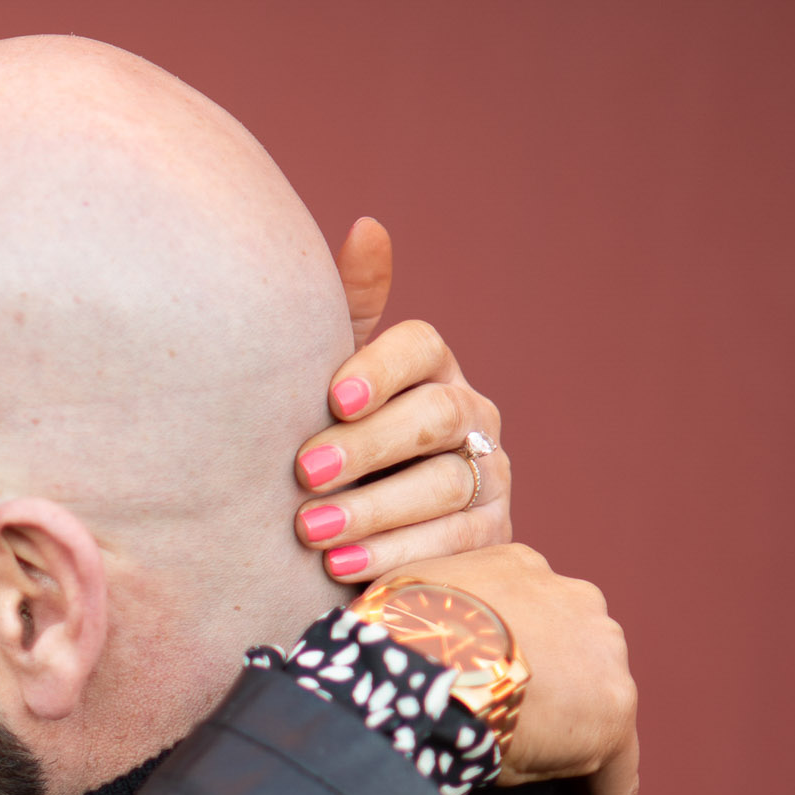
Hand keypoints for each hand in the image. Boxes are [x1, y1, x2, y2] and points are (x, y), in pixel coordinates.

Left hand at [292, 219, 511, 587]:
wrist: (358, 531)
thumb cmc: (332, 443)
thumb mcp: (326, 383)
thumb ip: (348, 315)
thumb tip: (367, 226)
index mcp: (428, 367)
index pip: (419, 347)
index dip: (378, 369)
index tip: (331, 398)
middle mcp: (470, 413)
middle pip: (433, 418)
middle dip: (367, 448)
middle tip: (303, 474)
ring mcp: (488, 472)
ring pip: (444, 483)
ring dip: (373, 510)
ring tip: (310, 532)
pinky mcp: (491, 533)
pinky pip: (454, 543)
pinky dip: (395, 555)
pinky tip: (342, 568)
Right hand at [395, 545, 639, 794]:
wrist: (411, 659)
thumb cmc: (385, 641)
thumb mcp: (404, 613)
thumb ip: (430, 628)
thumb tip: (415, 663)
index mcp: (517, 568)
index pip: (528, 622)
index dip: (518, 660)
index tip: (514, 690)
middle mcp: (573, 598)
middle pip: (570, 660)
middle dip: (549, 700)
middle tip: (515, 748)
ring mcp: (601, 651)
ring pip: (589, 710)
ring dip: (565, 751)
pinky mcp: (613, 709)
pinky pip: (615, 771)